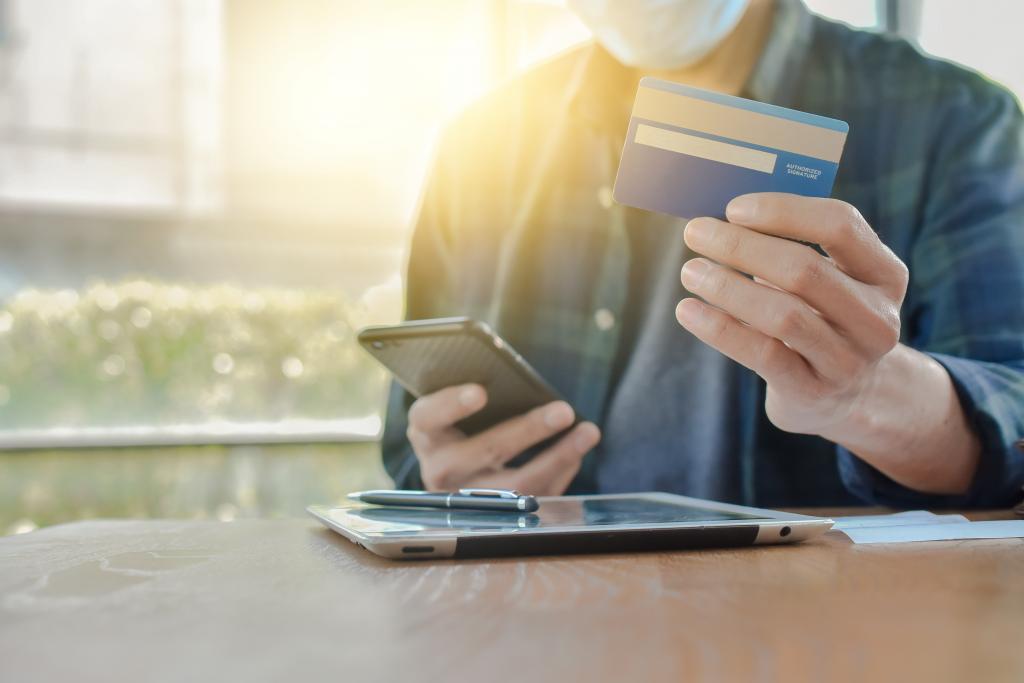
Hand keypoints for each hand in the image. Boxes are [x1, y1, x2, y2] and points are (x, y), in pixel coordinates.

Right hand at [406, 383, 600, 494]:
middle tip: (564, 410)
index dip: (452, 405)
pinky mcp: (496, 515)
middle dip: (529, 431)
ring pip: (516, 485)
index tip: (481, 392)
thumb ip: (476, 394)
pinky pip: (533, 498)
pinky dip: (560, 472)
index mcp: (425, 434)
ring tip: (588, 432)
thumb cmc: (460, 421)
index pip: (428, 417)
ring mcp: (468, 498)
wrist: (453, 464)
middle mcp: (439, 469)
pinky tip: (577, 451)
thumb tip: (518, 379)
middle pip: (485, 451)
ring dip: (558, 457)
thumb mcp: (456, 407)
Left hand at [677, 193, 908, 438]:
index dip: (783, 211)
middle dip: (741, 246)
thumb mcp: (826, 281)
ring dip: (727, 287)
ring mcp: (849, 360)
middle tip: (695, 233)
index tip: (733, 208)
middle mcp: (876, 318)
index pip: (840, 225)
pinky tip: (688, 310)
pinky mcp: (813, 391)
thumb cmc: (821, 318)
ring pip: (783, 314)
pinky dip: (719, 328)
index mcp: (885, 274)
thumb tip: (722, 218)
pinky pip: (762, 354)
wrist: (844, 396)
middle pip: (804, 270)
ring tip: (690, 271)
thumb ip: (791, 246)